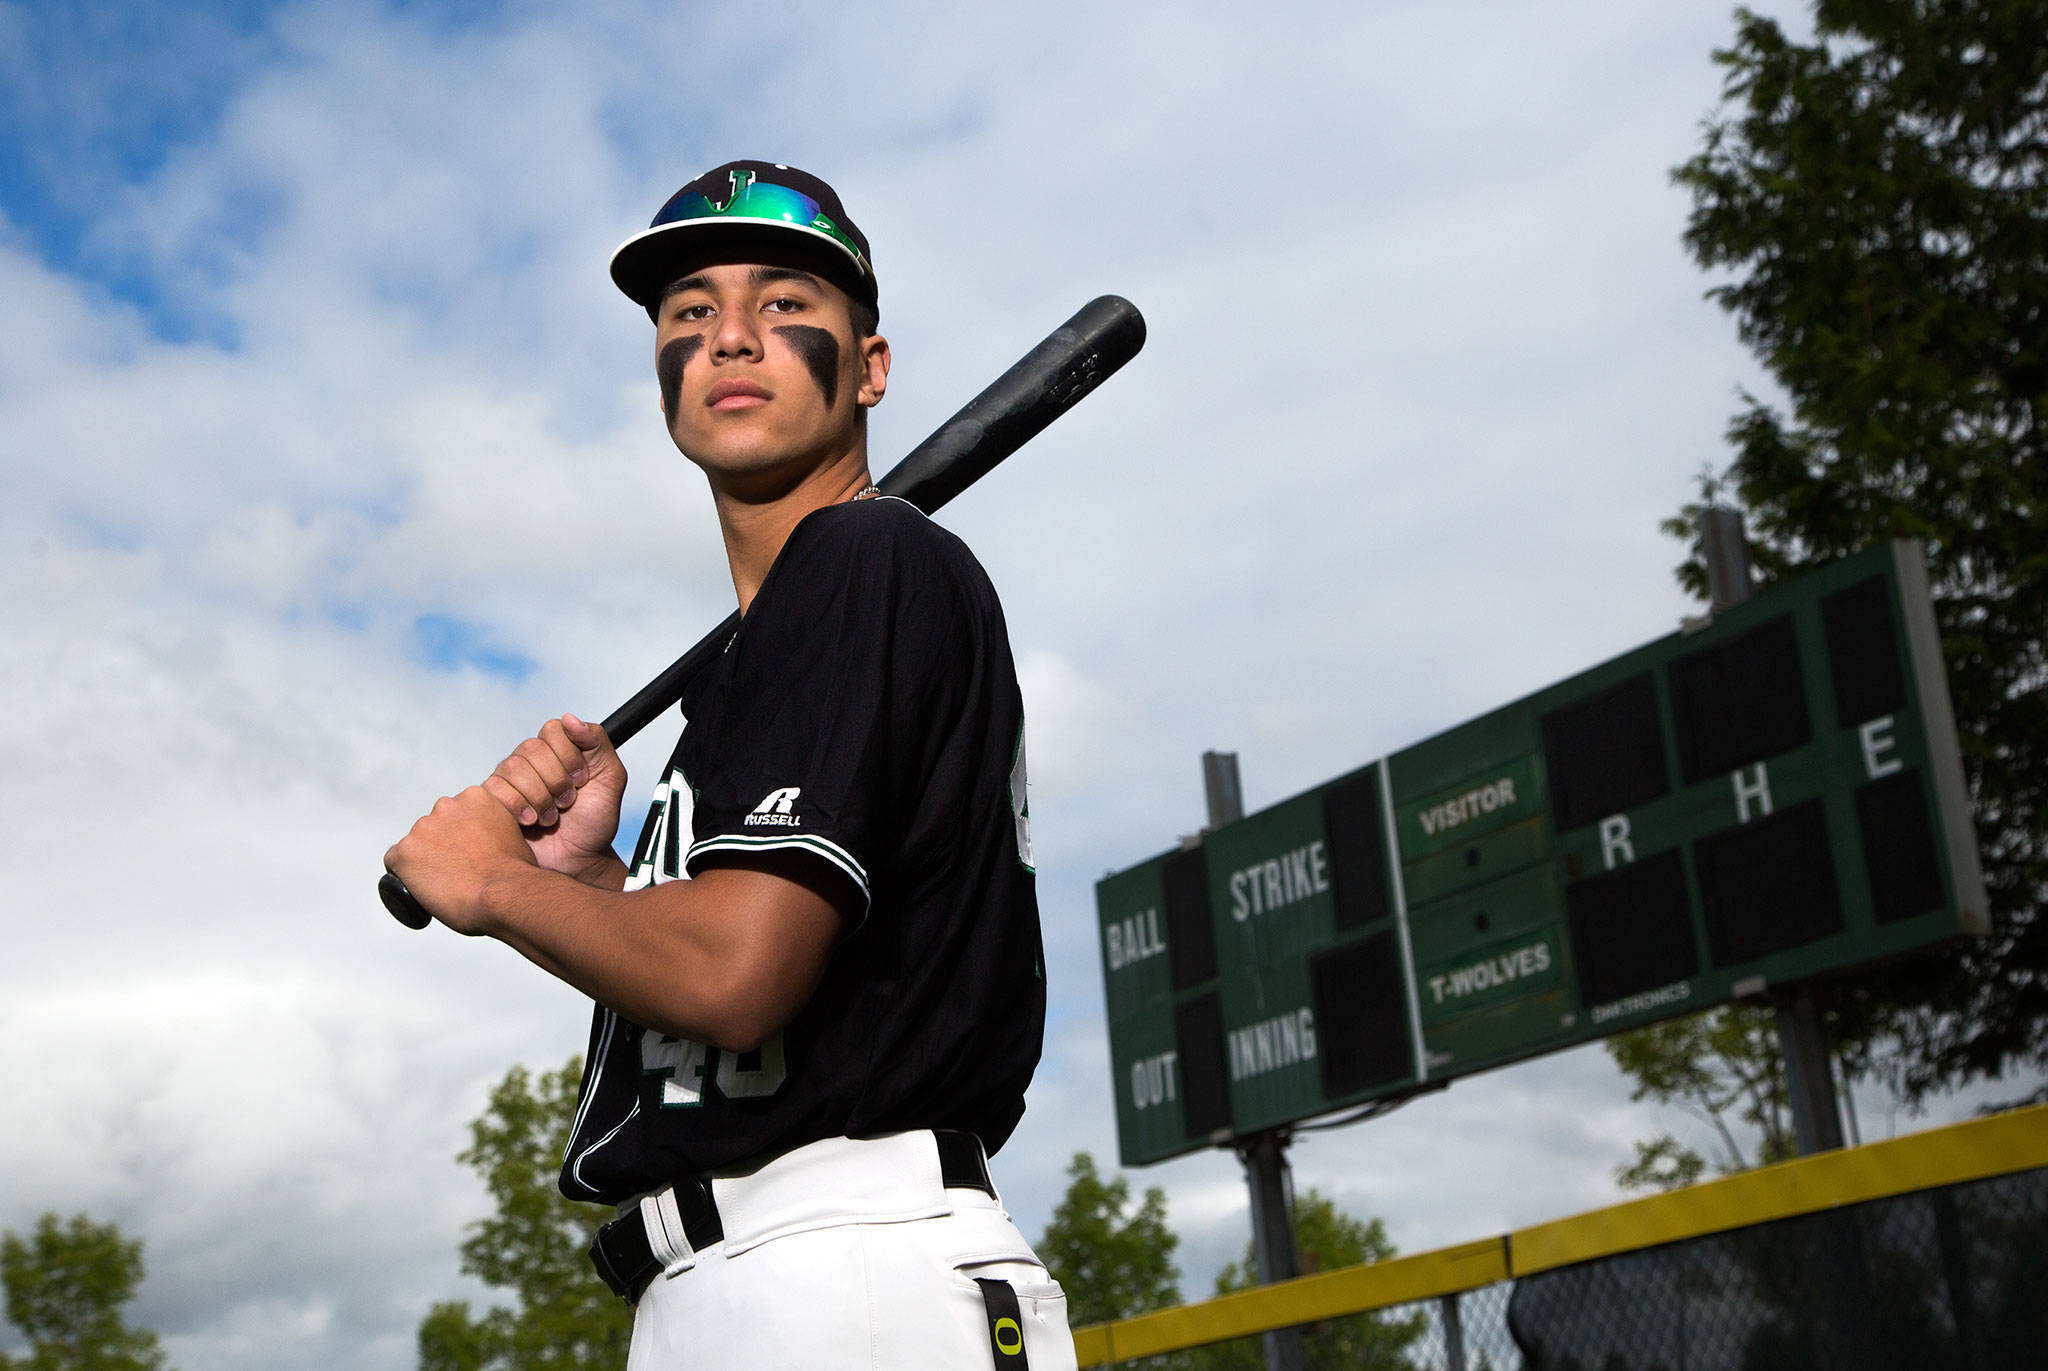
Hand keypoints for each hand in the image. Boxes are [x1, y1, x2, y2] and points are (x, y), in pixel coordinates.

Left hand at [384, 786, 537, 933]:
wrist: (505, 895)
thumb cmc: (516, 873)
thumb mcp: (513, 835)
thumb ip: (496, 829)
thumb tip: (490, 843)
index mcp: (475, 796)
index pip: (455, 813)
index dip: (459, 835)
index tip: (467, 852)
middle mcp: (446, 806)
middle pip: (433, 826)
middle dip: (441, 845)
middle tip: (456, 869)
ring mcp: (423, 828)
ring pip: (415, 845)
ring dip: (424, 859)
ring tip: (443, 883)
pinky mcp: (405, 852)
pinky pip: (395, 863)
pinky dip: (406, 876)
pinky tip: (423, 888)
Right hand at [481, 714, 627, 883]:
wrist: (579, 860)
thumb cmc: (595, 821)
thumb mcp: (610, 780)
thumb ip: (598, 743)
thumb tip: (570, 719)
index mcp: (557, 749)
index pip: (553, 729)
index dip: (568, 755)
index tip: (582, 779)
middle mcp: (530, 760)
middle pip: (531, 748)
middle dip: (556, 780)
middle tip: (568, 802)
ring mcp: (509, 779)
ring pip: (512, 768)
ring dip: (539, 797)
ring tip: (552, 816)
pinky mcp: (493, 801)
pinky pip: (494, 790)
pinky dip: (518, 808)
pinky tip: (532, 822)